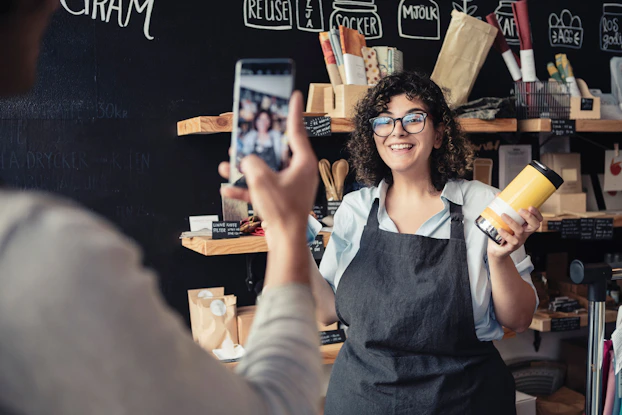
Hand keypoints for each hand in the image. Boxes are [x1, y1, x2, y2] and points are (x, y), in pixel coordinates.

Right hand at [218, 91, 317, 242]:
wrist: (285, 242)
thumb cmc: (282, 211)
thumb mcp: (261, 180)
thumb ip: (251, 163)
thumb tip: (246, 161)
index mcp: (303, 163)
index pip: (297, 130)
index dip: (293, 111)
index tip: (294, 95)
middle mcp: (299, 172)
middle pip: (276, 150)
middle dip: (257, 144)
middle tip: (248, 132)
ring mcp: (290, 186)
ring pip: (265, 169)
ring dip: (246, 167)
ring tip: (228, 162)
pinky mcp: (280, 199)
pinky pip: (261, 188)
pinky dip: (245, 188)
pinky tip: (227, 188)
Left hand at [487, 207, 543, 259]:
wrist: (496, 250)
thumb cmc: (501, 233)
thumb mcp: (503, 221)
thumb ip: (502, 208)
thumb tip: (499, 194)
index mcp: (525, 226)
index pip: (537, 220)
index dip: (537, 214)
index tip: (531, 206)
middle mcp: (525, 233)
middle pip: (534, 225)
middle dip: (529, 216)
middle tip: (520, 210)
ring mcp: (519, 241)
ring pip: (520, 231)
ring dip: (512, 222)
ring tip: (503, 215)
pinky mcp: (511, 247)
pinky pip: (511, 241)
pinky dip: (505, 234)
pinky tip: (500, 229)